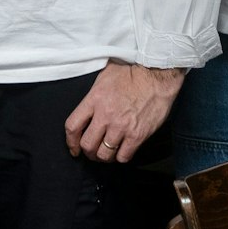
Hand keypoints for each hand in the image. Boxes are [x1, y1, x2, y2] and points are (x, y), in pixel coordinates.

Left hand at [63, 63, 183, 162]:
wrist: (156, 75)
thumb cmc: (132, 72)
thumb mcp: (105, 76)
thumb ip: (93, 93)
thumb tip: (87, 104)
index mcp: (94, 100)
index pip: (72, 127)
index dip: (70, 141)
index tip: (74, 147)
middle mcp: (105, 115)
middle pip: (87, 145)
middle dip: (87, 151)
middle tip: (92, 151)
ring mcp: (121, 127)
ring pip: (104, 154)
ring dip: (104, 157)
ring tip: (107, 153)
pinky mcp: (137, 135)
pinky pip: (123, 156)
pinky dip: (121, 157)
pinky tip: (122, 151)